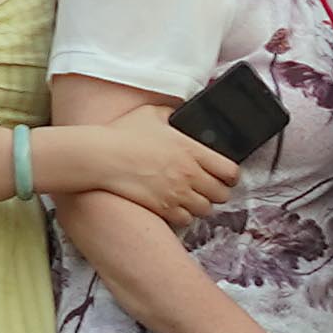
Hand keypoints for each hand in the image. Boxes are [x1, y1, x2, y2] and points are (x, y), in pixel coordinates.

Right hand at [53, 120, 245, 229]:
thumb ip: (172, 113)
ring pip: (206, 209)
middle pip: (222, 194)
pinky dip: (185, 216)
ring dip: (202, 204)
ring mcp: (177, 194)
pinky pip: (187, 220)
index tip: (227, 176)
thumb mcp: (151, 114)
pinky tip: (177, 206)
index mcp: (191, 150)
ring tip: (193, 198)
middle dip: (218, 192)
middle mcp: (189, 174)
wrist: (101, 157)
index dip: (232, 176)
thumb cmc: (123, 134)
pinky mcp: (164, 209)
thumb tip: (180, 112)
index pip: (230, 171)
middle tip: (210, 188)